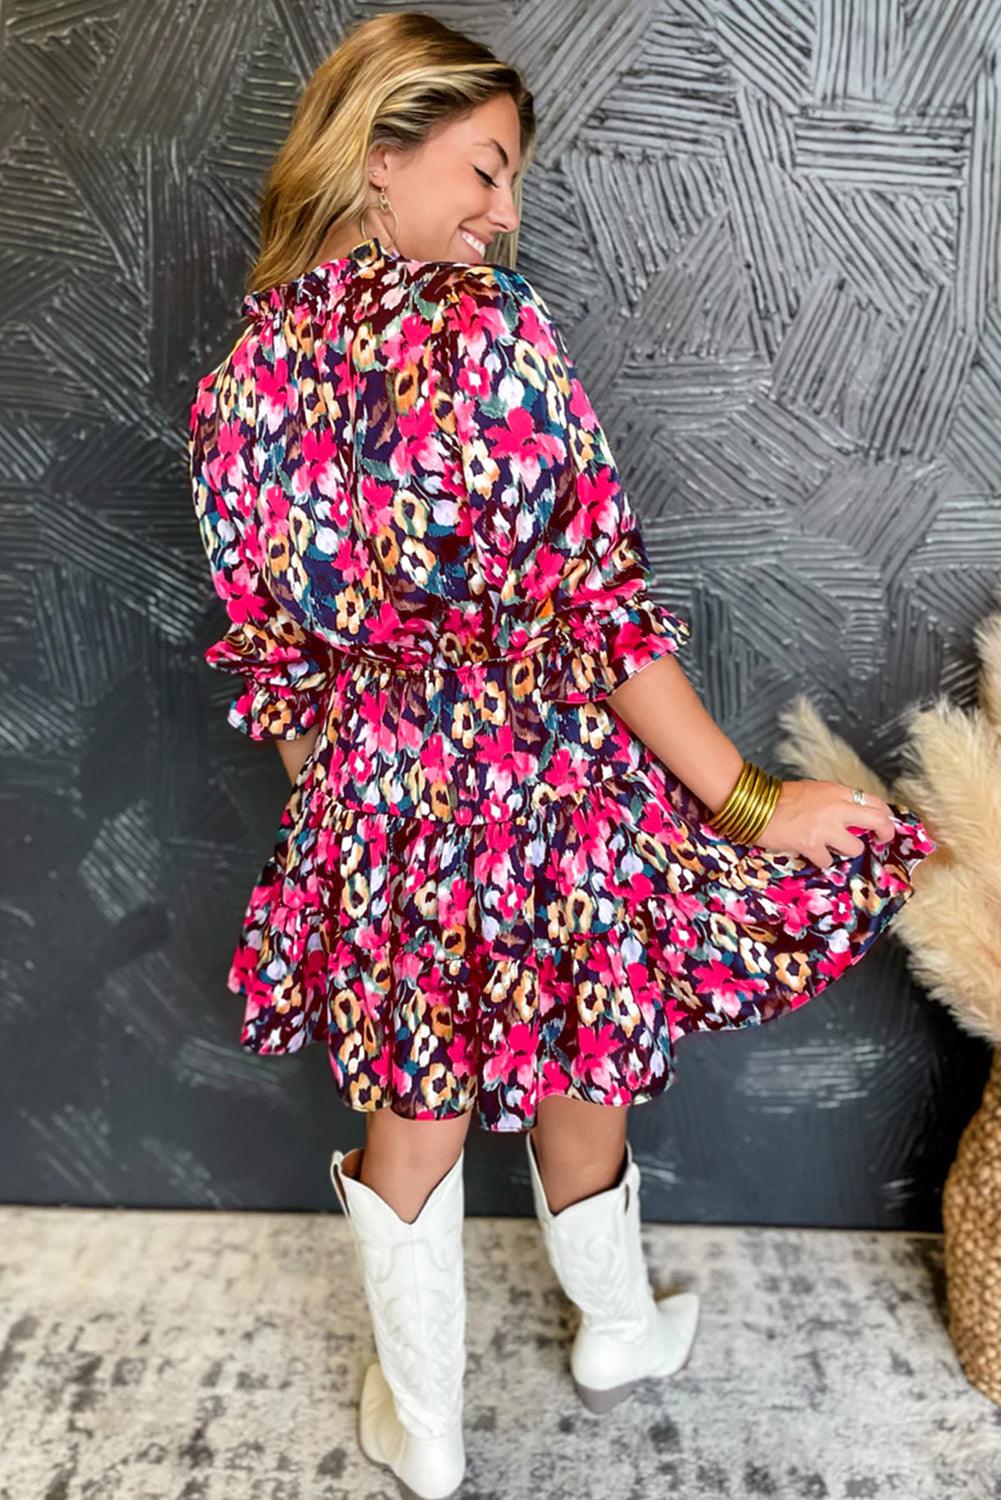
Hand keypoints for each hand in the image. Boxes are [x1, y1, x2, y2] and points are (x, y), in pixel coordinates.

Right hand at [754, 779, 896, 866]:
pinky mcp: (811, 845)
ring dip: (846, 850)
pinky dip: (821, 859)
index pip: (875, 802)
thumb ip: (836, 801)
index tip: (884, 824)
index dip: (885, 816)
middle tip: (880, 840)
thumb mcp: (815, 790)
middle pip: (877, 821)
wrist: (755, 805)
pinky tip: (811, 852)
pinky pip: (828, 861)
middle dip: (884, 833)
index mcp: (837, 792)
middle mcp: (836, 808)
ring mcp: (825, 828)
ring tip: (832, 847)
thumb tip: (854, 815)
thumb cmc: (782, 798)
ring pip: (855, 848)